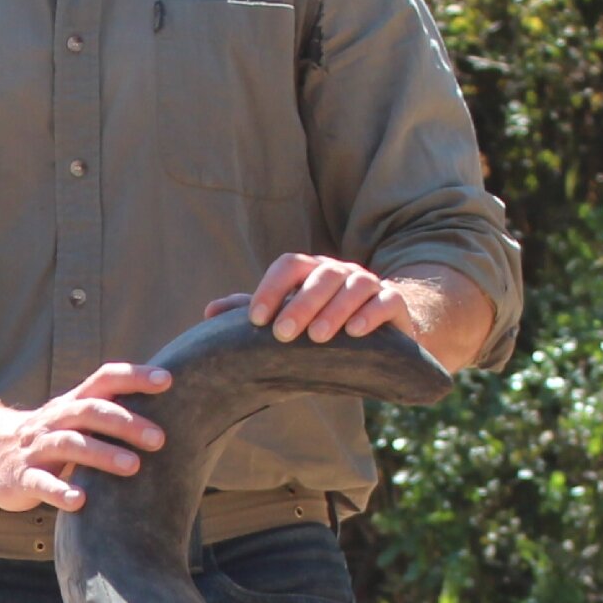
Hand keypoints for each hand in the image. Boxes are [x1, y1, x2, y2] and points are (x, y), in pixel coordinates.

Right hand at [0, 361, 170, 512]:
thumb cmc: (49, 437)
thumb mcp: (75, 417)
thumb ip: (110, 410)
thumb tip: (172, 406)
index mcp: (72, 403)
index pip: (104, 379)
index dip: (134, 377)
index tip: (168, 382)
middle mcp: (55, 420)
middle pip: (90, 412)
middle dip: (126, 423)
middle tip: (159, 439)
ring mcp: (37, 449)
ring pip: (70, 444)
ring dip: (103, 454)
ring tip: (133, 468)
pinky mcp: (21, 477)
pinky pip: (41, 483)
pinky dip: (60, 492)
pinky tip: (80, 502)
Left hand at [205, 252, 411, 343]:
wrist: (373, 336)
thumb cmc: (318, 325)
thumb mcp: (284, 319)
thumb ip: (249, 313)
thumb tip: (209, 312)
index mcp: (309, 272)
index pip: (289, 265)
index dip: (271, 288)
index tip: (256, 320)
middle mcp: (339, 272)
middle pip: (320, 276)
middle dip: (300, 304)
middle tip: (282, 334)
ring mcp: (368, 284)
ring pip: (354, 286)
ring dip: (334, 310)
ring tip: (317, 337)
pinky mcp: (393, 303)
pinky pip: (386, 301)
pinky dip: (370, 314)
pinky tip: (355, 332)